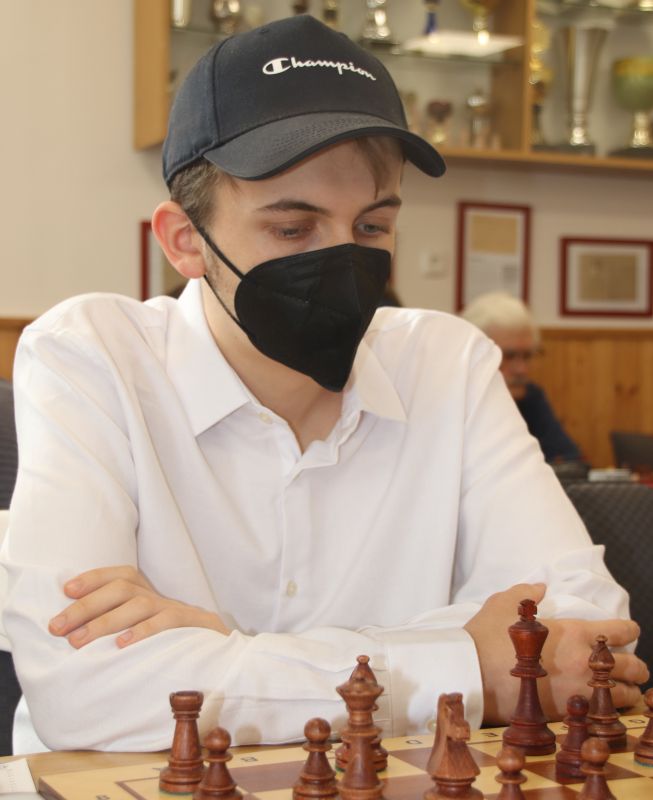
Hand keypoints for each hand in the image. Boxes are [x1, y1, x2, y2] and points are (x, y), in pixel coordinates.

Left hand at [48, 565, 229, 648]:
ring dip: (105, 622)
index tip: (66, 591)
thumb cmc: (168, 640)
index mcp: (144, 592)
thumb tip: (73, 631)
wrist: (216, 648)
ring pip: (138, 604)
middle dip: (85, 606)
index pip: (118, 575)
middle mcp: (156, 596)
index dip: (92, 579)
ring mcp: (173, 609)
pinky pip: (166, 621)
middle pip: (121, 588)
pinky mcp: (190, 624)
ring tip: (78, 641)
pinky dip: (143, 631)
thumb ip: (114, 623)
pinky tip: (122, 644)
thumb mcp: (141, 626)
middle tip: (56, 627)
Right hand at [464, 583, 648, 725]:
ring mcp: (578, 691)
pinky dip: (608, 712)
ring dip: (626, 692)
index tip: (629, 631)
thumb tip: (540, 587)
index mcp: (574, 633)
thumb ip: (526, 592)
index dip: (629, 630)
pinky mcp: (567, 713)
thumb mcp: (503, 603)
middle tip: (632, 668)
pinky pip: (603, 716)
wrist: (472, 673)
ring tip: (621, 691)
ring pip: (624, 696)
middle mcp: (584, 663)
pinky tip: (601, 708)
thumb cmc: (487, 636)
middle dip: (637, 667)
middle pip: (633, 667)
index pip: (621, 631)